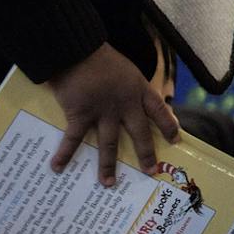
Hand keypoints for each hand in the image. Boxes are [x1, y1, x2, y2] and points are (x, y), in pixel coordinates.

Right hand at [48, 44, 179, 186]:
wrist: (78, 50)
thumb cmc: (100, 57)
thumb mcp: (126, 69)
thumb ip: (130, 86)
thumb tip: (129, 100)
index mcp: (139, 90)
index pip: (159, 110)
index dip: (168, 125)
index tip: (176, 139)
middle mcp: (125, 105)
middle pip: (139, 133)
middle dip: (146, 154)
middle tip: (150, 172)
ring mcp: (103, 112)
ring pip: (109, 143)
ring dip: (108, 165)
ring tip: (108, 183)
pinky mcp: (81, 114)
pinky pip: (73, 138)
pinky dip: (64, 153)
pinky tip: (58, 167)